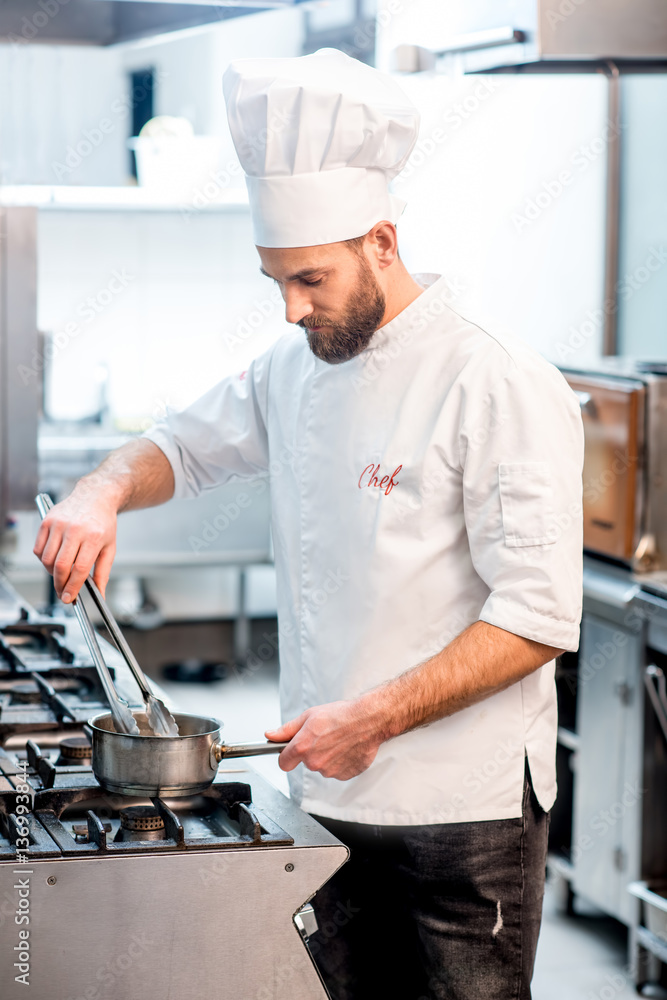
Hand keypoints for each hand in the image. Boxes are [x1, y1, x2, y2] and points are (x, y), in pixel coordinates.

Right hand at [33, 487, 117, 602]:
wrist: (96, 496)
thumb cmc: (103, 523)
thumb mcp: (110, 548)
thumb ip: (103, 573)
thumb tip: (100, 595)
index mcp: (94, 536)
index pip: (80, 568)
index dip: (73, 587)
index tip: (69, 598)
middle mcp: (75, 529)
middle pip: (61, 566)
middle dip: (60, 584)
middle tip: (63, 592)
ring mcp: (59, 524)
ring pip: (47, 560)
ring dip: (52, 573)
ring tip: (62, 572)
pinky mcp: (47, 521)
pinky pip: (38, 549)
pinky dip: (44, 560)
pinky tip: (54, 559)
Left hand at [266, 699, 384, 780]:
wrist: (369, 720)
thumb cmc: (341, 715)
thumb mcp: (309, 716)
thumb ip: (287, 730)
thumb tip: (270, 735)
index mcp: (302, 747)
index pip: (283, 763)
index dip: (286, 755)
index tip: (290, 751)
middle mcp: (315, 763)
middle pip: (306, 763)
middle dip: (311, 751)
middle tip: (324, 736)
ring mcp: (331, 771)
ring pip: (323, 766)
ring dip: (327, 756)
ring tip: (338, 740)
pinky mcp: (345, 775)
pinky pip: (337, 771)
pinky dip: (341, 761)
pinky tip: (347, 747)